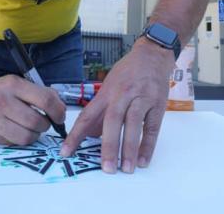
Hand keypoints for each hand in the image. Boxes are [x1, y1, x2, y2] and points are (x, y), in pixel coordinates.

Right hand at [0, 75, 65, 144]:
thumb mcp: (15, 83)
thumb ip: (38, 92)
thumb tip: (60, 105)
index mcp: (13, 85)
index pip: (44, 99)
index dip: (57, 111)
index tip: (60, 117)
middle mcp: (3, 100)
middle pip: (37, 121)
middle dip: (45, 125)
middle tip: (43, 123)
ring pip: (26, 136)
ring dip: (34, 135)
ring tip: (30, 129)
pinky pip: (12, 143)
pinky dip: (18, 140)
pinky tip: (14, 131)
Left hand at [60, 37, 173, 173]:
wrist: (152, 55)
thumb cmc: (128, 71)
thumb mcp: (109, 85)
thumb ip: (101, 109)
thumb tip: (92, 134)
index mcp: (106, 92)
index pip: (88, 115)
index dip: (76, 135)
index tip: (66, 153)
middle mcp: (122, 94)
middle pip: (112, 120)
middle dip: (108, 145)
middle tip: (106, 168)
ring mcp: (141, 98)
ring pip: (133, 124)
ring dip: (129, 148)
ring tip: (126, 169)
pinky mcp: (157, 103)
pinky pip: (152, 126)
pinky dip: (148, 145)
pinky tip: (143, 160)